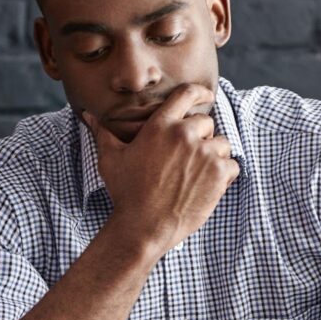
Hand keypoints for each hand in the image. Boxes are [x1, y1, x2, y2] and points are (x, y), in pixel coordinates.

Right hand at [82, 84, 239, 255]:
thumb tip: (88, 115)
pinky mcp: (219, 174)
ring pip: (222, 144)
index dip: (200, 93)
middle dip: (201, 137)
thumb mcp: (110, 159)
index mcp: (160, 125)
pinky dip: (225, 175)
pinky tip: (209, 185)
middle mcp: (184, 134)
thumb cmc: (125, 193)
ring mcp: (204, 153)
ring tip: (198, 174)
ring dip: (214, 156)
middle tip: (190, 158)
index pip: (186, 94)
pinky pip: (232, 165)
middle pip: (206, 123)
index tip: (207, 96)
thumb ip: (103, 132)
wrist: (143, 227)